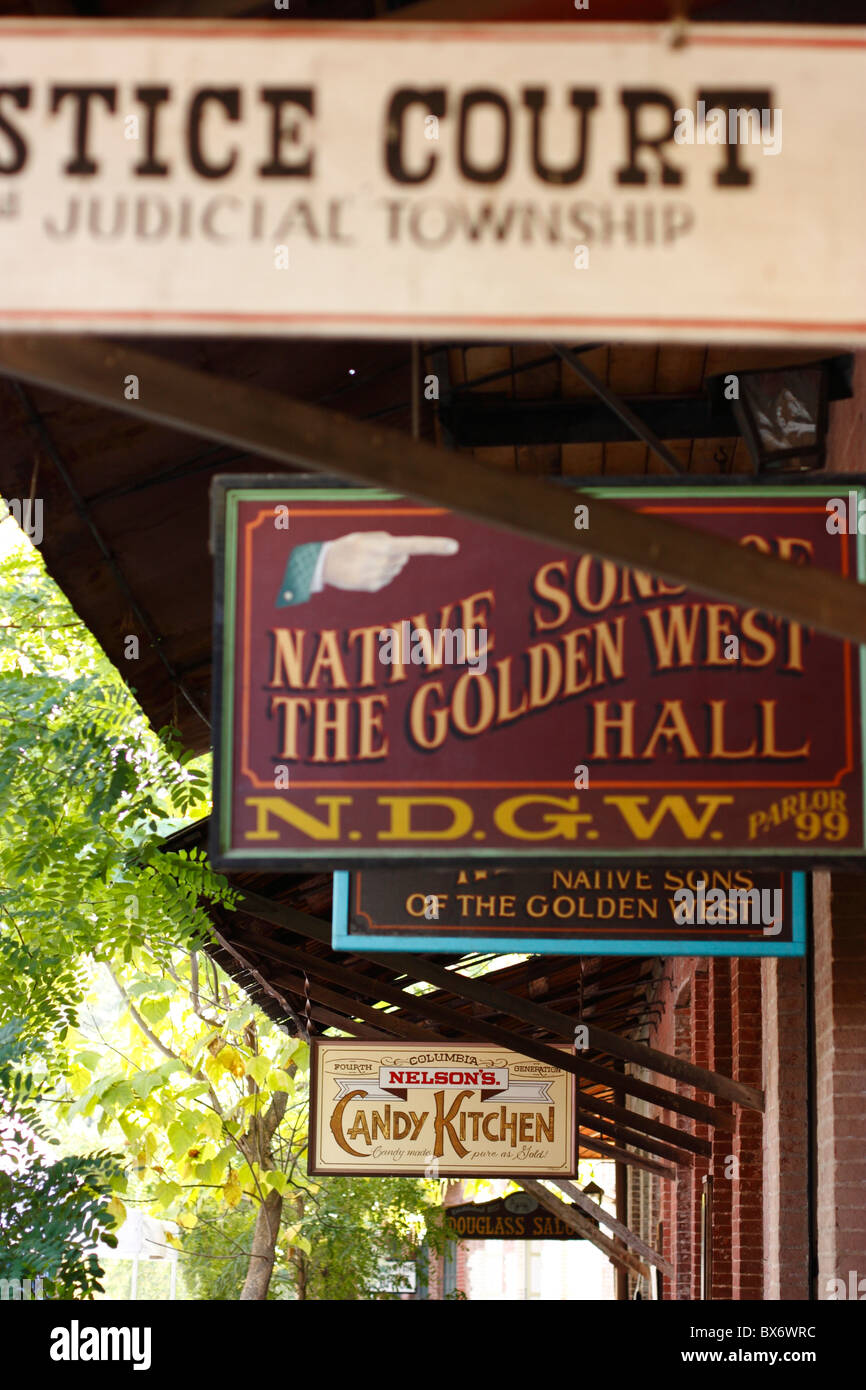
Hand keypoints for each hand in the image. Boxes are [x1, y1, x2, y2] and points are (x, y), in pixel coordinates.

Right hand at [320, 531, 458, 592]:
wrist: (324, 564)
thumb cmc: (348, 546)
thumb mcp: (366, 537)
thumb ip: (387, 541)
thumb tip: (404, 556)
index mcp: (384, 545)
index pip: (414, 545)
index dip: (435, 545)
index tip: (454, 546)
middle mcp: (384, 561)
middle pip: (403, 558)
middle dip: (393, 554)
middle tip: (371, 552)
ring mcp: (379, 576)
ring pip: (394, 569)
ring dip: (384, 565)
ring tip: (364, 562)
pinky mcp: (373, 586)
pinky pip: (385, 579)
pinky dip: (377, 575)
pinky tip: (361, 572)